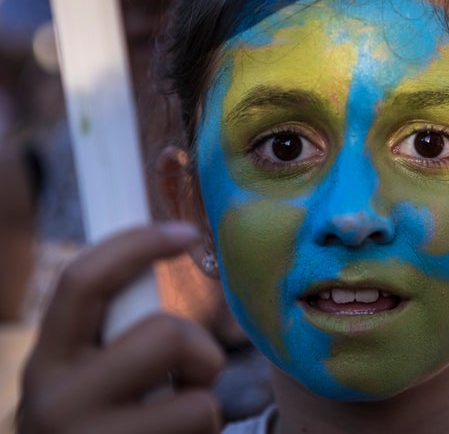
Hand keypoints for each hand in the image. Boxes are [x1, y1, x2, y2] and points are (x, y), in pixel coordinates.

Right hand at [18, 223, 225, 433]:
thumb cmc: (91, 428)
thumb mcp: (81, 379)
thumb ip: (112, 334)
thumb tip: (163, 249)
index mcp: (45, 363)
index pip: (84, 280)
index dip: (138, 243)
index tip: (186, 233)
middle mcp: (58, 405)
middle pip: (168, 336)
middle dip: (202, 352)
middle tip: (192, 376)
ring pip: (202, 404)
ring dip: (205, 410)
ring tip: (176, 424)